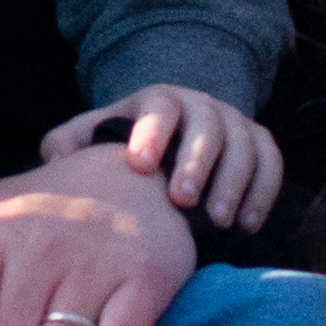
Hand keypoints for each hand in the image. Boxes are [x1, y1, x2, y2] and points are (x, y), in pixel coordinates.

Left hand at [41, 83, 285, 234]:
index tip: (141, 166)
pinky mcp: (259, 143)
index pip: (160, 107)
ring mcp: (235, 122)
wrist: (172, 136)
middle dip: (197, 162)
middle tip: (184, 201)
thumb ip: (69, 143)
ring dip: (234, 182)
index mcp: (160, 100)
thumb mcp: (93, 135)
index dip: (152, 133)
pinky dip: (263, 192)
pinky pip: (271, 161)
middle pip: (207, 126)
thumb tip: (54, 159)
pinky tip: (248, 226)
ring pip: (244, 144)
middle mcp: (202, 105)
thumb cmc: (126, 145)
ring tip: (219, 222)